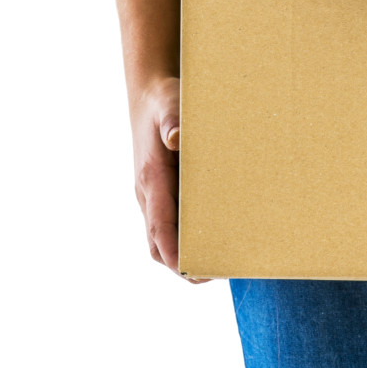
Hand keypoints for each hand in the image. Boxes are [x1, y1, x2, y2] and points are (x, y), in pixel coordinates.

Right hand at [130, 74, 208, 282]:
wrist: (150, 95)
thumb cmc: (164, 101)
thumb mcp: (170, 105)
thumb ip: (173, 121)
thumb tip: (177, 138)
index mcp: (152, 178)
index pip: (160, 227)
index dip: (175, 253)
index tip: (192, 270)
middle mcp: (148, 193)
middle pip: (158, 243)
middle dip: (182, 264)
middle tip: (217, 272)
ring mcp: (152, 195)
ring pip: (161, 238)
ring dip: (183, 254)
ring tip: (218, 262)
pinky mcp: (160, 193)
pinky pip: (168, 224)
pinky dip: (184, 238)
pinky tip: (212, 235)